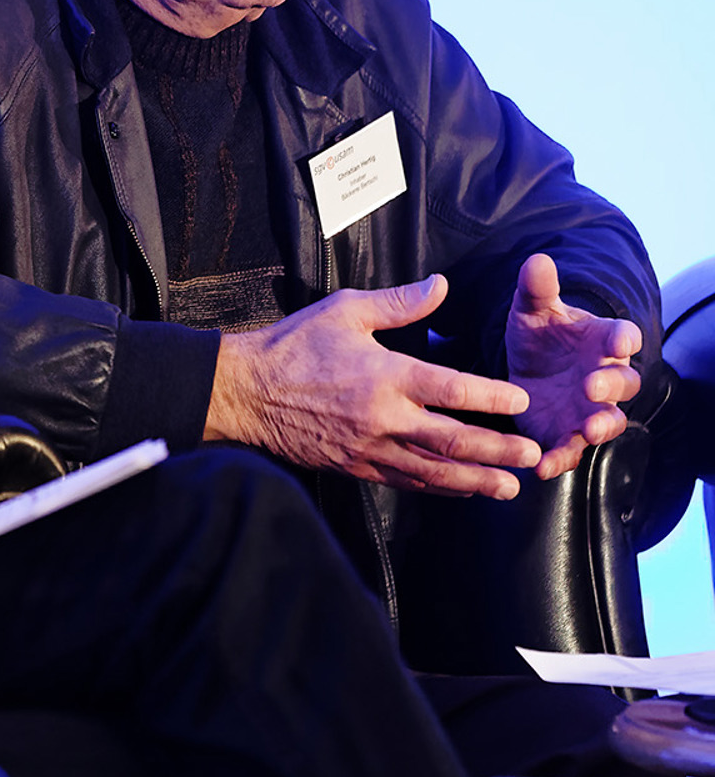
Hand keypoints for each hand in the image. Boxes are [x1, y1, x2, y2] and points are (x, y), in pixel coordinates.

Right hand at [206, 274, 541, 498]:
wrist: (244, 391)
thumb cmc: (292, 346)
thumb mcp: (343, 311)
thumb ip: (397, 303)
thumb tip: (441, 285)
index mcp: (384, 375)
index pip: (450, 389)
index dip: (489, 396)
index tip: (520, 400)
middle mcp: (382, 417)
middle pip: (452, 440)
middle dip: (497, 450)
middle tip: (533, 457)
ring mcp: (368, 447)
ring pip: (433, 471)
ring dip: (475, 480)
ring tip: (509, 488)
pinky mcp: (354, 466)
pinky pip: (404, 482)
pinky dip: (438, 488)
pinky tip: (462, 490)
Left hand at [507, 253, 641, 480]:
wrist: (528, 368)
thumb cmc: (540, 335)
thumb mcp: (532, 311)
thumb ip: (537, 289)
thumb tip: (537, 260)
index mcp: (603, 342)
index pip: (623, 336)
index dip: (624, 338)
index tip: (621, 339)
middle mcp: (604, 377)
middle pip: (623, 384)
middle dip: (611, 387)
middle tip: (593, 388)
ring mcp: (589, 409)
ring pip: (606, 422)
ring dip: (599, 428)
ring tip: (586, 432)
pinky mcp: (566, 434)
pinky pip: (569, 451)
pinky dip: (559, 460)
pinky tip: (542, 467)